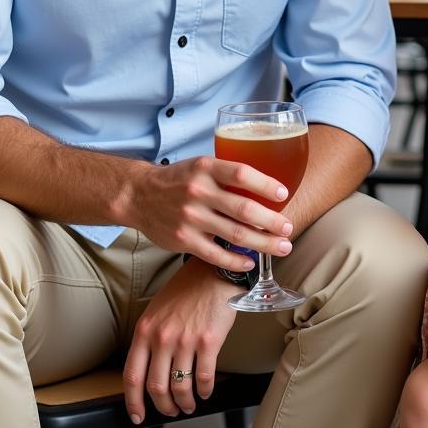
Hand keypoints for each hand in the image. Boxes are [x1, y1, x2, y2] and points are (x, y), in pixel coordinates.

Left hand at [123, 260, 238, 422]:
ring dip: (185, 402)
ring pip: (180, 386)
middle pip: (156, 387)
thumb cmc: (188, 288)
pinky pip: (204, 377)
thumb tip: (148, 369)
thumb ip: (150, 337)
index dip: (133, 401)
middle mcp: (162, 337)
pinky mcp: (208, 341)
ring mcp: (185, 340)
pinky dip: (205, 390)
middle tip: (170, 411)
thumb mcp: (158, 309)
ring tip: (189, 404)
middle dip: (163, 406)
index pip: (132, 376)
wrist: (214, 271)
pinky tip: (205, 391)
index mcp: (145, 329)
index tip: (137, 415)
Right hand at [125, 156, 294, 270]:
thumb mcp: (201, 165)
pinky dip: (236, 261)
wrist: (138, 195)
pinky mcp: (183, 240)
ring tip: (282, 247)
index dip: (266, 184)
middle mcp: (198, 192)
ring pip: (235, 234)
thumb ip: (227, 174)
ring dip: (263, 243)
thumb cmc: (179, 179)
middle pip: (244, 209)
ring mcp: (190, 218)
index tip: (284, 194)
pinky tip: (251, 262)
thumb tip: (266, 186)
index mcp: (205, 168)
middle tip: (289, 228)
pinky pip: (216, 254)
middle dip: (272, 221)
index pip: (242, 173)